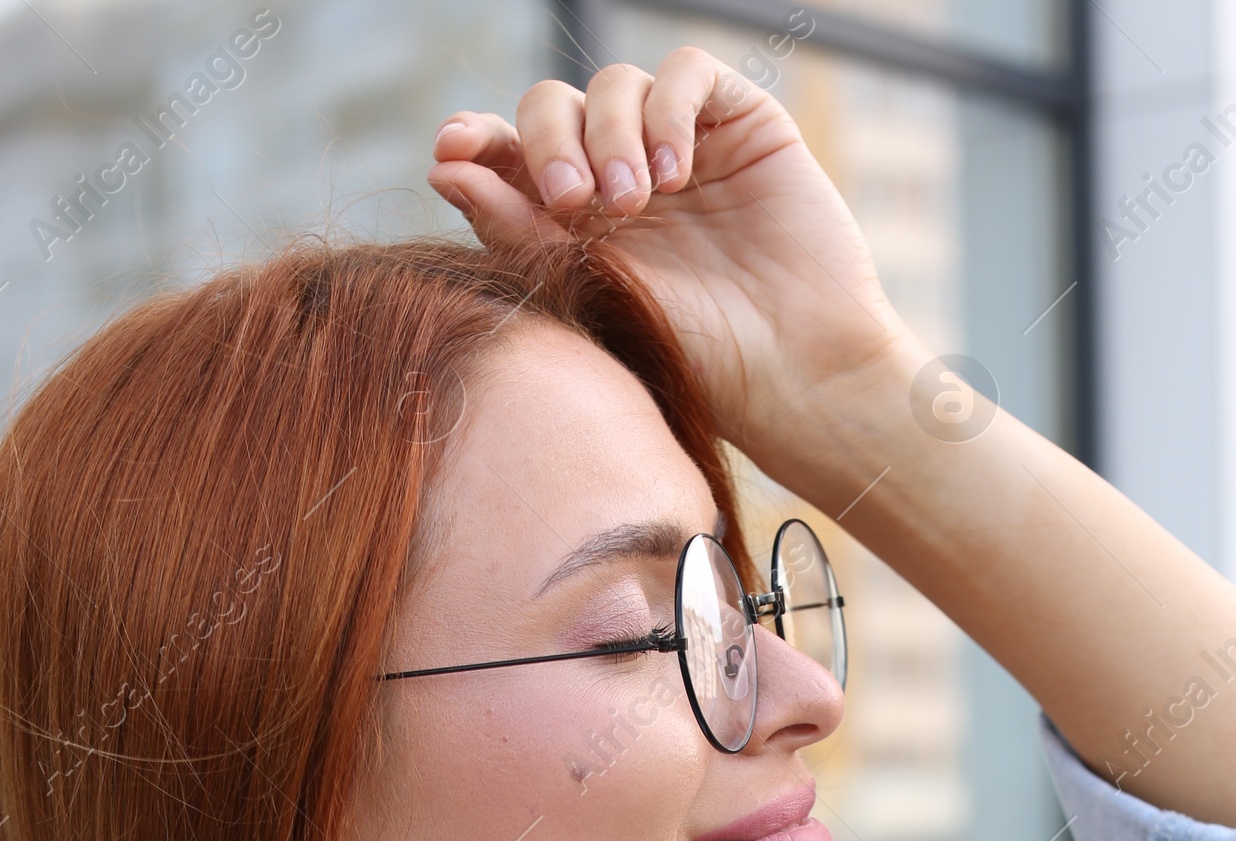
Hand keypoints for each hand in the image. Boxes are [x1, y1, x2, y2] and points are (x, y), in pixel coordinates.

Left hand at [427, 49, 908, 472]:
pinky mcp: (739, 122)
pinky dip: (667, 109)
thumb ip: (515, 231)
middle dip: (549, 142)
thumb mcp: (588, 294)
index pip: (510, 154)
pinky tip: (676, 172)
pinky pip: (685, 73)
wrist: (794, 372)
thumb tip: (441, 167)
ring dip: (612, 133)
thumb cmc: (695, 357)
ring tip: (640, 201)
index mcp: (575, 222)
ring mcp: (679, 146)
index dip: (478, 139)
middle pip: (552, 108)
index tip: (454, 147)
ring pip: (614, 83)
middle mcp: (621, 176)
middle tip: (573, 203)